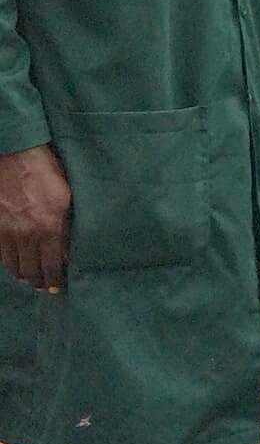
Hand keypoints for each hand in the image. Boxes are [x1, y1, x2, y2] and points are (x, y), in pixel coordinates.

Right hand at [0, 145, 71, 292]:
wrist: (15, 154)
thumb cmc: (47, 171)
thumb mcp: (68, 196)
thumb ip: (68, 223)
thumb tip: (69, 245)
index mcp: (50, 226)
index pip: (54, 263)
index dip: (56, 280)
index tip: (59, 289)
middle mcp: (28, 233)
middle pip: (33, 269)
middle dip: (40, 282)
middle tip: (46, 288)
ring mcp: (8, 230)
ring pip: (14, 263)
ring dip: (24, 275)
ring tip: (31, 280)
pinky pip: (0, 252)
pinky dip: (7, 262)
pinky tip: (13, 265)